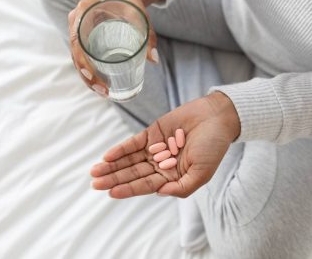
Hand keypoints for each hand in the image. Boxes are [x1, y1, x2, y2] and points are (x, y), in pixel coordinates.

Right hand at [68, 0, 164, 96]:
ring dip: (87, 78)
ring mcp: (78, 30)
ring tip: (104, 92)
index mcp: (84, 11)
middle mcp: (76, 21)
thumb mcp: (140, 17)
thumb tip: (154, 60)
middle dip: (87, 76)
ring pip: (78, 58)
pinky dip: (89, 71)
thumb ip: (148, 36)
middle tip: (103, 91)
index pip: (76, 41)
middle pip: (75, 53)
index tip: (92, 77)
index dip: (82, 62)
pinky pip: (82, 56)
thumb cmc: (132, 2)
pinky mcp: (83, 38)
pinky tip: (99, 85)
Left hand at [90, 92, 240, 197]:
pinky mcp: (152, 133)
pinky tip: (108, 156)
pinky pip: (133, 143)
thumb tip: (159, 192)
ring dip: (112, 165)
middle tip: (95, 184)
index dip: (128, 189)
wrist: (217, 117)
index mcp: (172, 177)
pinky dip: (121, 149)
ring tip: (95, 171)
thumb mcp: (202, 173)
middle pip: (132, 173)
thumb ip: (182, 187)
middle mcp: (160, 165)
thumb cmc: (214, 147)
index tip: (111, 193)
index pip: (145, 185)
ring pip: (129, 159)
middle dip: (114, 179)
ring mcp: (154, 149)